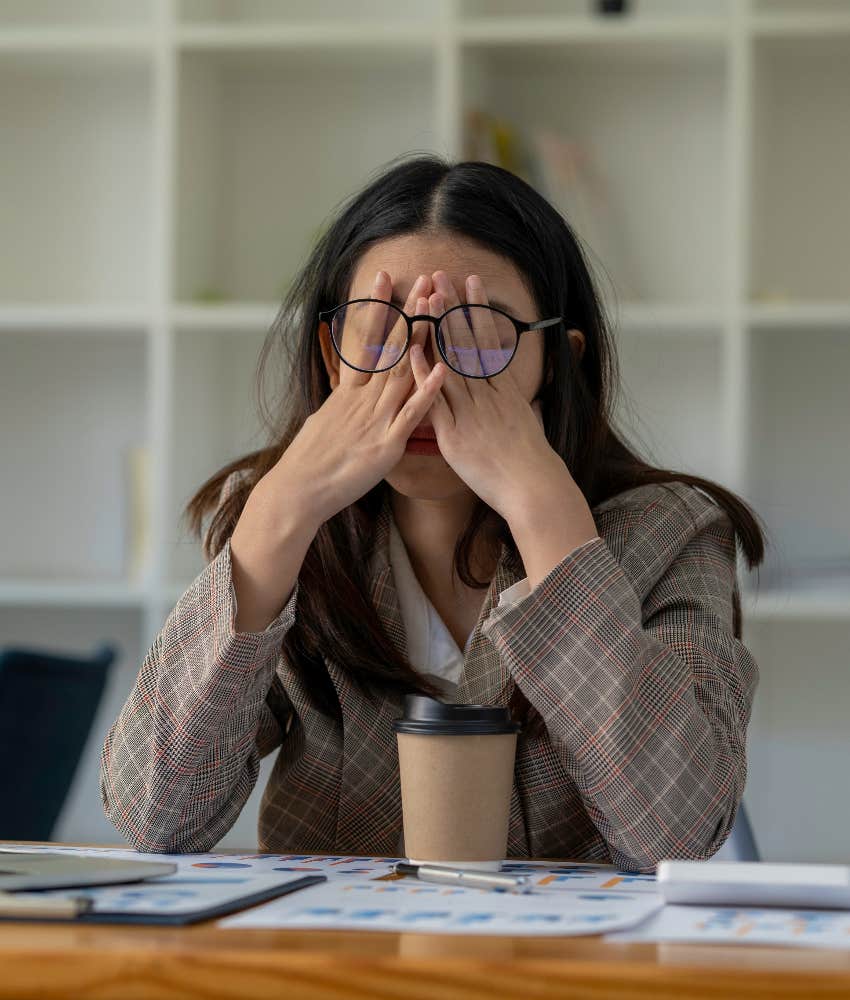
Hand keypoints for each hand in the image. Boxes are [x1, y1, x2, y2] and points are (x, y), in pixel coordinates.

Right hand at [265, 271, 446, 527]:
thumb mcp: (324, 421)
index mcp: (349, 392)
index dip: (376, 307)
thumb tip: (345, 391)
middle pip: (390, 347)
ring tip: (437, 308)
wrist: (299, 491)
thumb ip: (342, 403)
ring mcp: (376, 419)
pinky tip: (442, 369)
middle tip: (424, 279)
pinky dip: (427, 392)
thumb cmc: (311, 461)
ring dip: (423, 338)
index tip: (384, 277)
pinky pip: (411, 414)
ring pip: (403, 371)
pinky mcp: (386, 444)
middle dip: (409, 311)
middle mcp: (363, 399)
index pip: (364, 339)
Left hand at [410, 271, 573, 524]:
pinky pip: (435, 401)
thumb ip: (520, 407)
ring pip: (450, 363)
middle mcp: (487, 395)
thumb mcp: (529, 424)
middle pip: (467, 343)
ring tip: (426, 299)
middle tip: (441, 276)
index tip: (470, 283)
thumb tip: (524, 399)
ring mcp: (470, 413)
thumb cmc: (532, 462)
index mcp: (505, 390)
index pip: (488, 341)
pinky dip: (423, 376)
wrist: (533, 488)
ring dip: (437, 330)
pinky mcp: (454, 435)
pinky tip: (412, 351)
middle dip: (453, 308)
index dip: (477, 311)